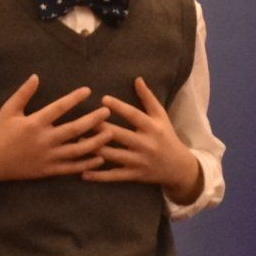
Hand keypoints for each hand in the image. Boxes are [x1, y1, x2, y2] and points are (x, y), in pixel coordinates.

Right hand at [0, 74, 113, 182]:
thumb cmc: (0, 132)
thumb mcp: (8, 110)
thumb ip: (23, 93)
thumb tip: (36, 76)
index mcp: (34, 123)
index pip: (59, 108)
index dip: (74, 98)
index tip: (88, 91)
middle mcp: (43, 140)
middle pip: (74, 129)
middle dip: (93, 120)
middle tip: (107, 111)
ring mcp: (47, 157)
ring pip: (77, 150)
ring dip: (95, 142)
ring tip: (110, 133)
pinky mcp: (48, 170)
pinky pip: (71, 168)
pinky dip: (87, 163)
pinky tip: (100, 157)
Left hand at [85, 77, 201, 202]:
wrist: (178, 167)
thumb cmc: (166, 136)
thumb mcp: (161, 116)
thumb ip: (148, 98)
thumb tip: (137, 78)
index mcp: (153, 127)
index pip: (134, 115)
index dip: (119, 107)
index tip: (103, 99)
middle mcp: (146, 144)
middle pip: (121, 135)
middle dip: (102, 128)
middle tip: (83, 122)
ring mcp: (139, 162)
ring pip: (114, 156)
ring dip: (95, 150)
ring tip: (78, 142)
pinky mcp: (134, 176)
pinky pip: (114, 176)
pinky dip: (99, 176)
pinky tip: (83, 173)